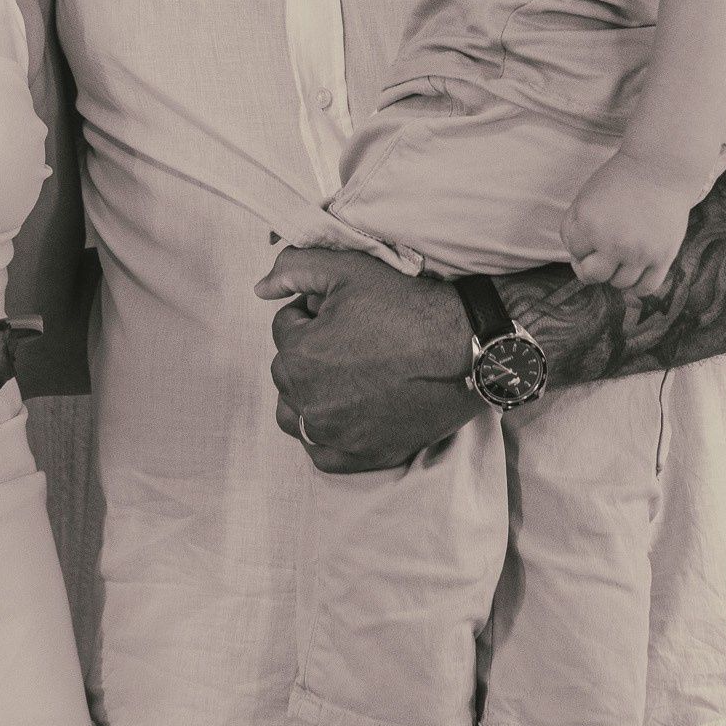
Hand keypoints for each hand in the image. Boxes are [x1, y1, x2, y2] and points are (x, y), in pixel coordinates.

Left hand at [256, 246, 479, 471]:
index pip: (285, 328)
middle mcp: (310, 403)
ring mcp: (336, 436)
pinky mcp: (362, 457)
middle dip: (310, 351)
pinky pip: (322, 452)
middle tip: (351, 338)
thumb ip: (294, 267)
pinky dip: (327, 434)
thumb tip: (261, 288)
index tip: (343, 311)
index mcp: (299, 356)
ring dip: (308, 394)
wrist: (465, 348)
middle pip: (288, 371)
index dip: (312, 313)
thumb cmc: (406, 306)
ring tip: (344, 374)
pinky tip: (349, 410)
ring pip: (297, 416)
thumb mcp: (347, 269)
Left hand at [561, 152, 694, 294]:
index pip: (575, 252)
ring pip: (620, 284)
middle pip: (593, 276)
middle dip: (591, 268)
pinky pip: (646, 287)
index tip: (591, 232)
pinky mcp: (662, 257)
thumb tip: (576, 258)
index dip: (580, 244)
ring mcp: (639, 253)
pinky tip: (635, 272)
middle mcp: (613, 243)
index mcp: (589, 225)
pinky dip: (638, 286)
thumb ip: (574, 226)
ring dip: (615, 274)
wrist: (659, 168)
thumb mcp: (586, 197)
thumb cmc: (619, 180)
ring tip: (620, 257)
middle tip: (600, 257)